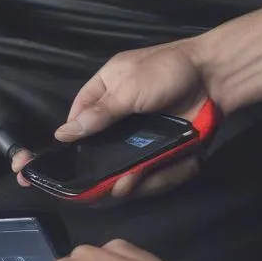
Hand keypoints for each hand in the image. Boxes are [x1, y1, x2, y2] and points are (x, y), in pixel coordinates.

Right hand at [13, 40, 211, 196]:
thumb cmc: (167, 71)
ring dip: (129, 179)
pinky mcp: (164, 152)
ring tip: (128, 184)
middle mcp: (119, 121)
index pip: (76, 123)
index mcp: (103, 94)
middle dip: (98, 173)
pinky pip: (154, 173)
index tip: (45, 166)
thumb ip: (97, 114)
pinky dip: (158, 177)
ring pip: (127, 169)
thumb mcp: (127, 87)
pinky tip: (157, 175)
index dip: (64, 144)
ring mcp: (142, 139)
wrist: (216, 78)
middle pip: (99, 154)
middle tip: (93, 189)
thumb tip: (62, 134)